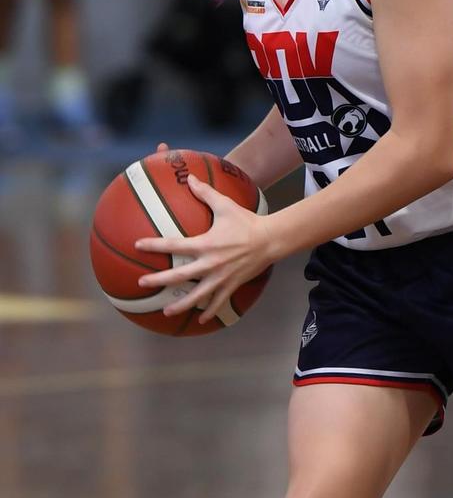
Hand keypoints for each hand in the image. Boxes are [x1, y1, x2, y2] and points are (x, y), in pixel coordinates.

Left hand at [134, 173, 272, 324]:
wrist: (270, 240)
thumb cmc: (246, 221)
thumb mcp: (225, 205)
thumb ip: (205, 193)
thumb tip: (189, 177)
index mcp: (206, 244)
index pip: (174, 245)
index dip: (155, 245)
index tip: (138, 245)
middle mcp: (210, 264)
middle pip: (180, 275)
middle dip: (159, 280)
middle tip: (142, 283)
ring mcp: (221, 277)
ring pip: (197, 295)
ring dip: (181, 305)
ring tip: (166, 311)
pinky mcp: (231, 285)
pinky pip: (218, 302)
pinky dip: (210, 312)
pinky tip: (201, 321)